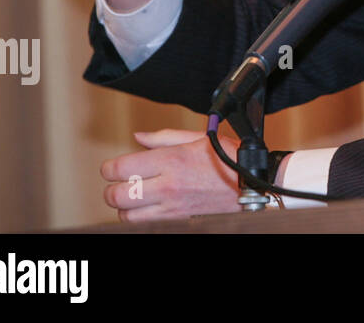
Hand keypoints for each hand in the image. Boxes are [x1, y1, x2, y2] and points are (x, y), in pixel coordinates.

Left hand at [101, 129, 240, 221]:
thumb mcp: (199, 138)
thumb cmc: (230, 158)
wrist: (254, 184)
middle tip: (119, 185)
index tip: (113, 168)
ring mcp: (173, 208)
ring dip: (125, 208)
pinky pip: (145, 226)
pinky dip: (140, 219)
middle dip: (112, 190)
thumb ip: (164, 138)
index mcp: (171, 160)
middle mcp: (168, 186)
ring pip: (127, 216)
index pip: (119, 169)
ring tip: (134, 200)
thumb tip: (138, 137)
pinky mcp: (179, 222)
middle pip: (117, 196)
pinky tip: (148, 210)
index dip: (109, 169)